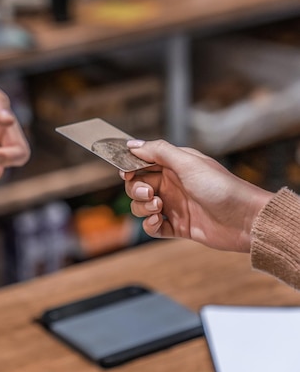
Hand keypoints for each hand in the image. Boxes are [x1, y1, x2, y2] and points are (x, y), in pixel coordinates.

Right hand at [121, 139, 273, 251]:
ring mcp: (173, 206)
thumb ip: (158, 152)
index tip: (126, 173)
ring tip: (159, 208)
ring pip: (141, 207)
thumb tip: (131, 144)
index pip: (142, 164)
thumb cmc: (220, 187)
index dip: (130, 168)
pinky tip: (159, 222)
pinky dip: (149, 225)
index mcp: (174, 166)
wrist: (245, 220)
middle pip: (137, 186)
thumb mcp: (188, 163)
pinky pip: (152, 227)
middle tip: (150, 193)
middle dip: (136, 190)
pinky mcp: (177, 227)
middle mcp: (171, 185)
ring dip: (143, 208)